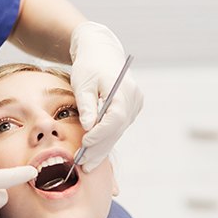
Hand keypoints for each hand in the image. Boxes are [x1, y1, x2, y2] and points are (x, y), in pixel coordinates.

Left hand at [70, 21, 142, 171]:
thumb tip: (88, 127)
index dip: (100, 134)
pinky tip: (93, 155)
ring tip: (86, 166)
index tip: (85, 144)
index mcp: (124, 91)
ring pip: (117, 132)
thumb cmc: (88, 65)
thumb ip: (86, 105)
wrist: (100, 52)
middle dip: (99, 149)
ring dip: (102, 149)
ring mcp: (134, 106)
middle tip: (83, 165)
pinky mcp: (129, 110)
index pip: (115, 118)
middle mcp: (134, 100)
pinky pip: (116, 129)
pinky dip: (104, 141)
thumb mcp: (83, 83)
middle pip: (117, 130)